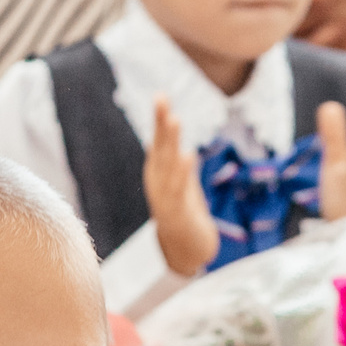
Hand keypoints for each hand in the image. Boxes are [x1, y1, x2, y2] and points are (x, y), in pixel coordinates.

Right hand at [145, 96, 219, 276]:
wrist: (186, 249)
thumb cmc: (184, 213)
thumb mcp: (183, 182)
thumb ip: (181, 163)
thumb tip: (180, 141)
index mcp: (159, 172)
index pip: (159, 142)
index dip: (160, 120)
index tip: (161, 96)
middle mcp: (158, 181)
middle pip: (160, 148)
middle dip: (161, 123)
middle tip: (161, 98)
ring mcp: (165, 197)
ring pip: (167, 165)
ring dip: (171, 143)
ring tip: (175, 120)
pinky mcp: (177, 212)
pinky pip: (179, 190)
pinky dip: (182, 172)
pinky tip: (187, 155)